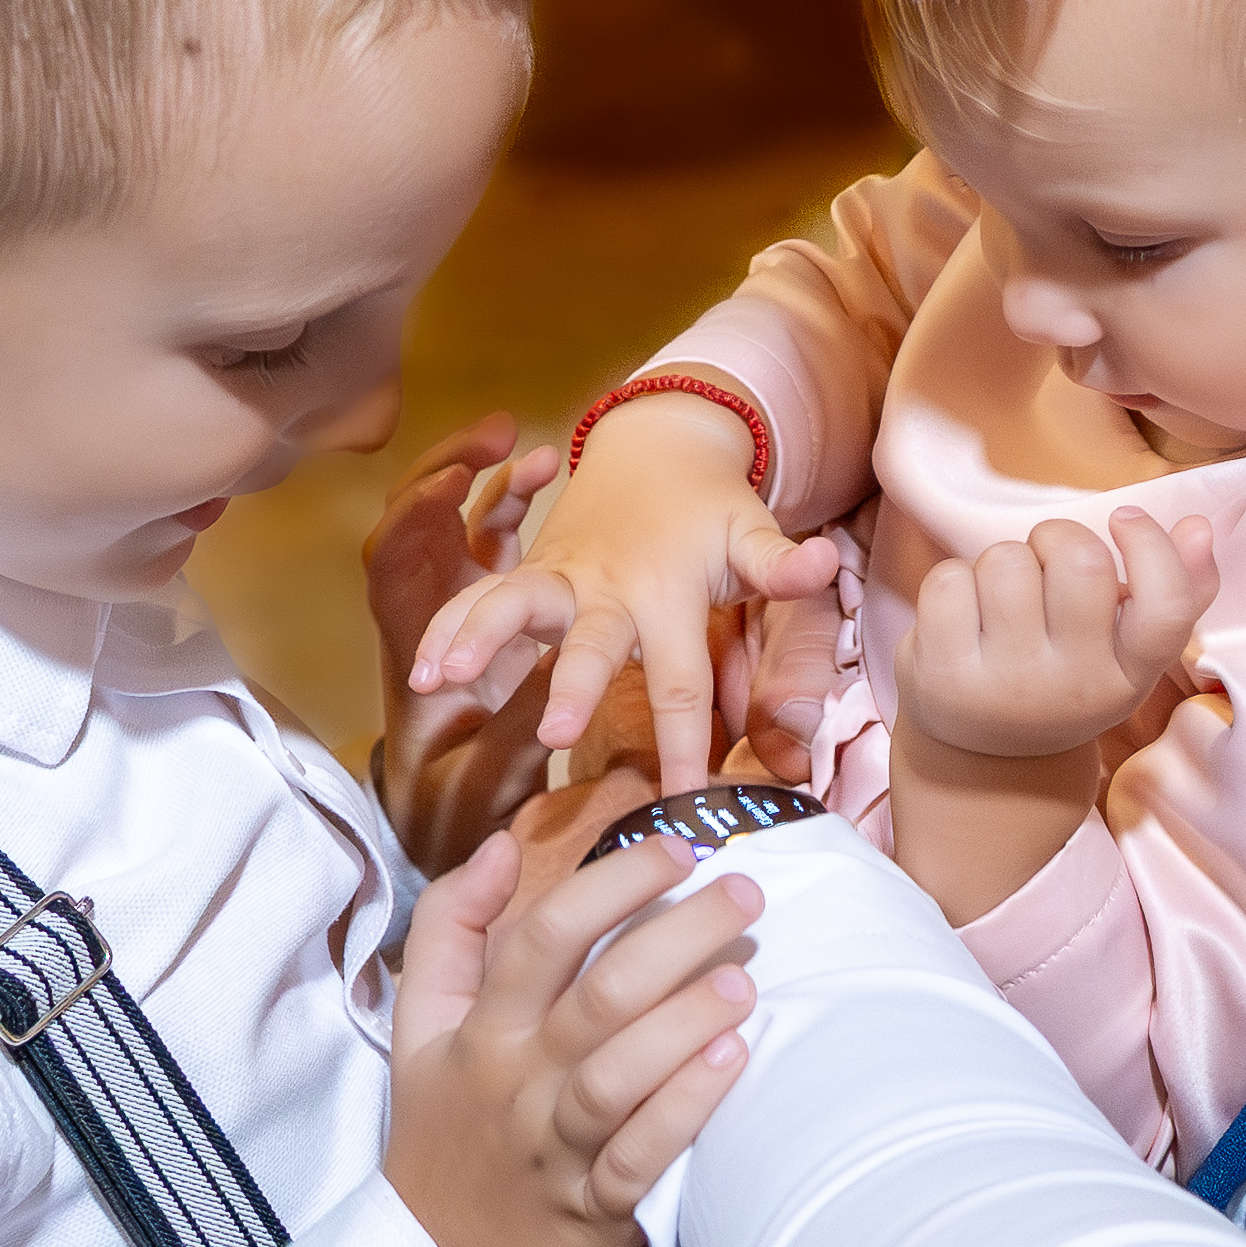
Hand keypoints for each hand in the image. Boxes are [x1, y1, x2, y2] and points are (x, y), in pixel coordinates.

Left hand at [364, 412, 561, 863]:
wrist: (456, 813)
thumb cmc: (458, 798)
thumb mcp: (485, 775)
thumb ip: (513, 732)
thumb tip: (553, 687)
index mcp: (404, 639)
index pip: (390, 561)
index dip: (413, 516)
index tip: (451, 487)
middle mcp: (421, 605)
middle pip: (411, 515)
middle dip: (444, 467)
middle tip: (494, 439)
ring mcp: (453, 593)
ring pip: (453, 514)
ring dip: (480, 468)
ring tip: (521, 440)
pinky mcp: (490, 595)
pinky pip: (493, 529)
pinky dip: (511, 493)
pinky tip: (547, 465)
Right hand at [386, 817, 760, 1246]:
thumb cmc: (445, 1131)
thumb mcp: (419, 1026)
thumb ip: (448, 926)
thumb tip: (502, 845)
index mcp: (482, 1030)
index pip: (545, 937)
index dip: (612, 884)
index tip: (676, 847)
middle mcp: (519, 1083)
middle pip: (599, 995)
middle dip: (678, 935)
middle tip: (746, 895)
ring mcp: (556, 1149)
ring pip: (620, 1076)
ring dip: (686, 1022)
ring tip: (747, 980)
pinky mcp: (594, 1211)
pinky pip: (640, 1159)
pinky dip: (686, 1112)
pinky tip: (736, 1065)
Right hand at [407, 388, 840, 793]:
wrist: (656, 446)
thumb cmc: (710, 509)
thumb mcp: (751, 531)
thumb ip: (782, 563)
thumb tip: (826, 562)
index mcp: (669, 593)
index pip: (680, 680)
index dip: (683, 743)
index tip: (684, 800)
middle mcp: (609, 588)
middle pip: (589, 642)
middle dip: (571, 685)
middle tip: (554, 730)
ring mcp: (563, 576)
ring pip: (512, 604)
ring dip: (476, 640)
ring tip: (438, 680)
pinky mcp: (531, 569)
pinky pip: (479, 594)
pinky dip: (448, 626)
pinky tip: (419, 668)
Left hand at [892, 510, 1217, 760]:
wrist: (988, 761)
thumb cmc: (1067, 677)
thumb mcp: (1126, 652)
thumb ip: (1177, 590)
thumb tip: (1199, 526)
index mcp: (1130, 676)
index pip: (1165, 607)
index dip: (1150, 547)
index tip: (1123, 520)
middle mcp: (1073, 687)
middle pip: (1079, 560)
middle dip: (1056, 537)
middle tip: (1045, 563)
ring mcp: (1007, 684)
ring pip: (1007, 561)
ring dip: (1001, 561)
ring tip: (1003, 599)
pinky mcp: (944, 675)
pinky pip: (948, 579)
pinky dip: (953, 580)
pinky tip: (962, 616)